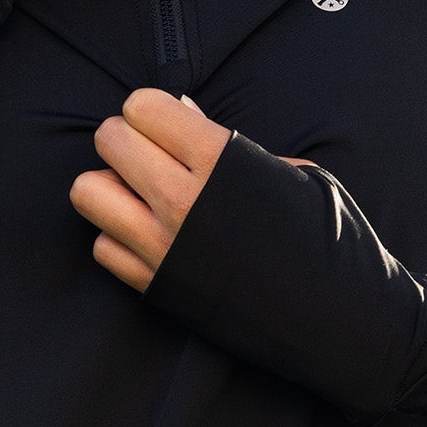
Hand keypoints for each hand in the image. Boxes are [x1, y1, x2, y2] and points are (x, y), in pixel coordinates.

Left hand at [70, 89, 315, 292]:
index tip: (171, 126)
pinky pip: (102, 246)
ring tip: (140, 194)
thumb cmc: (330, 237)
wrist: (340, 319)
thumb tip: (181, 113)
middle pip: (108, 139)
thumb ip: (227, 141)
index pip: (141, 106)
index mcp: (219, 160)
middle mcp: (182, 199)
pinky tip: (150, 237)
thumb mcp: (294, 171)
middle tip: (153, 156)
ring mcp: (162, 245)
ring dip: (108, 186)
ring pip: (86, 191)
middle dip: (126, 139)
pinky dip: (117, 237)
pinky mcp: (155, 286)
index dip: (153, 111)